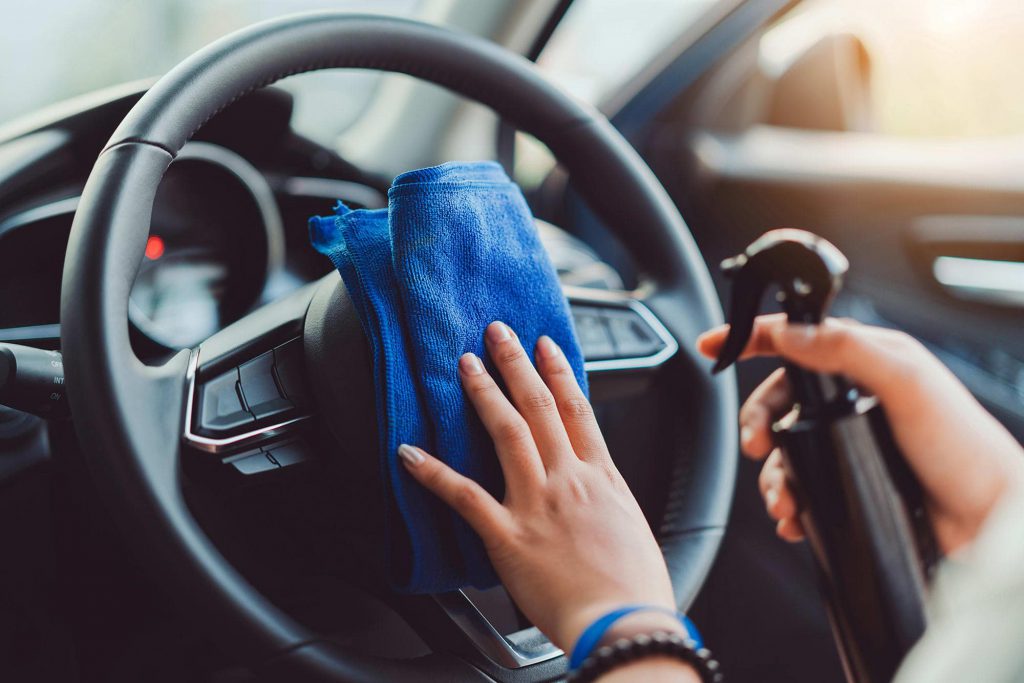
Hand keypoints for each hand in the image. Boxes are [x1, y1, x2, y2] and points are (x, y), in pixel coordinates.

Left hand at [398, 321, 684, 653]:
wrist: (626, 624)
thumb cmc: (636, 587)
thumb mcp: (632, 528)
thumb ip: (608, 501)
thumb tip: (596, 489)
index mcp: (603, 478)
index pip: (577, 409)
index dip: (559, 371)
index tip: (545, 345)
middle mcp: (569, 479)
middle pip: (540, 406)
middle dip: (517, 363)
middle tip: (497, 332)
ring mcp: (537, 503)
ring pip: (506, 432)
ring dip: (484, 392)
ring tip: (465, 364)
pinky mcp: (508, 535)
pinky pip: (464, 495)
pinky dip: (433, 472)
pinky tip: (410, 452)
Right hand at [697, 314, 1023, 553]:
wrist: (992, 520)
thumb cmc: (964, 447)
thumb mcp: (906, 382)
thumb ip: (846, 348)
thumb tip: (791, 330)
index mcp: (866, 361)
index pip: (796, 337)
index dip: (751, 337)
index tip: (712, 344)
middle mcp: (854, 398)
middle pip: (778, 398)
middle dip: (756, 422)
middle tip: (756, 446)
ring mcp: (851, 441)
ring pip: (786, 448)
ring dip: (772, 475)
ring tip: (782, 499)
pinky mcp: (850, 481)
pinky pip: (802, 485)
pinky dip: (789, 503)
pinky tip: (794, 518)